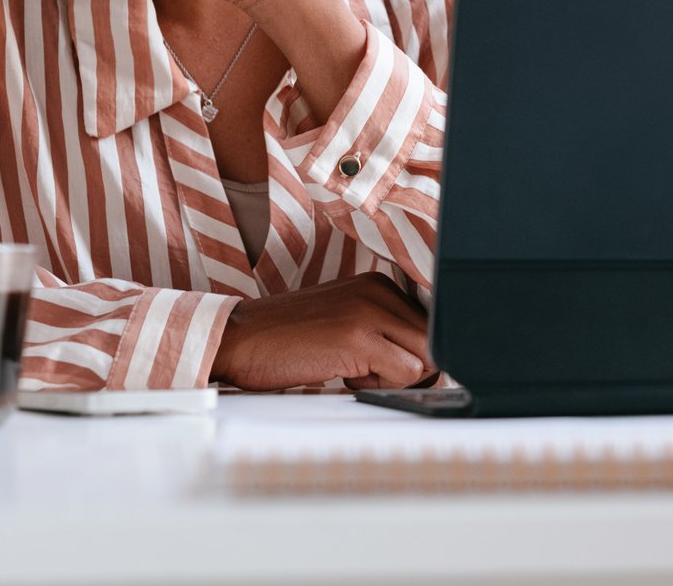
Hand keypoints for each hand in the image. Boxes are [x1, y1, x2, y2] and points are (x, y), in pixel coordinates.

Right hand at [210, 274, 434, 390]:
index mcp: (378, 285)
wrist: (239, 338)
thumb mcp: (344, 321)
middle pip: (434, 340)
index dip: (414, 354)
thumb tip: (429, 364)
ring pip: (426, 357)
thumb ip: (383, 331)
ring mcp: (370, 312)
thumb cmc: (287, 338)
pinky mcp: (359, 338)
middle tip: (370, 373)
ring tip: (354, 371)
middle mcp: (379, 291)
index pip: (430, 324)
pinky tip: (344, 376)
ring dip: (394, 378)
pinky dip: (381, 387)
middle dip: (411, 369)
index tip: (388, 365)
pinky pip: (405, 373)